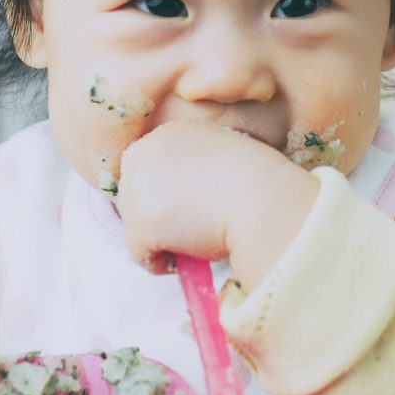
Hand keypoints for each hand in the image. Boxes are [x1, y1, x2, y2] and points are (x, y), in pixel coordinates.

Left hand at [117, 119, 318, 288]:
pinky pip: (139, 253)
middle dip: (155, 214)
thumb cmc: (259, 182)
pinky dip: (158, 262)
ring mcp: (138, 188)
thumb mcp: (221, 156)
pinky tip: (183, 258)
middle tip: (188, 229)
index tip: (185, 206)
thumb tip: (184, 197)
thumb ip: (195, 168)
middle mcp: (145, 153)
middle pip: (132, 193)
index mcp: (169, 132)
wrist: (262, 199)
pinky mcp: (141, 223)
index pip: (146, 164)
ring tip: (190, 243)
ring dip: (158, 238)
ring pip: (134, 224)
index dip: (162, 190)